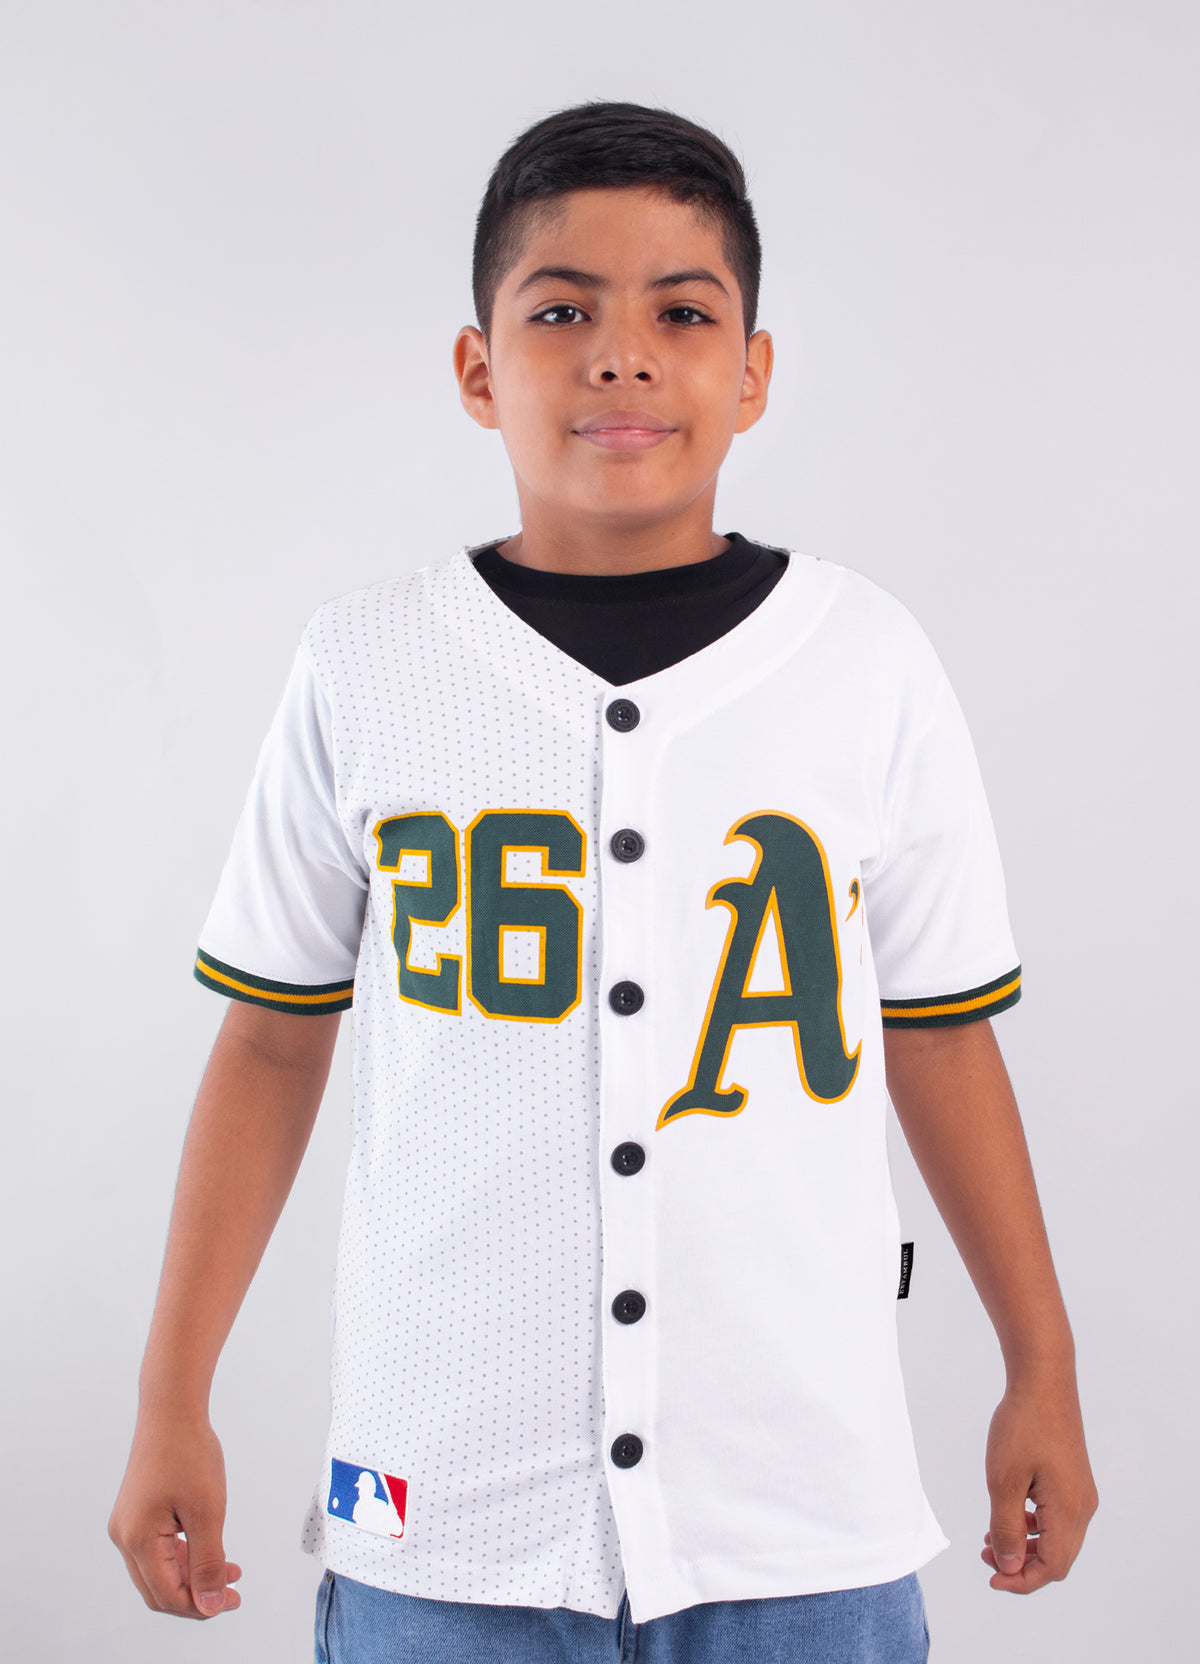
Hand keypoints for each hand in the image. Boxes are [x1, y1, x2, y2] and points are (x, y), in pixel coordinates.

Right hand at [108, 1416, 242, 1617]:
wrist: (171, 1410)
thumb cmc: (189, 1453)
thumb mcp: (207, 1511)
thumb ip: (208, 1562)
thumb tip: (209, 1605)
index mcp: (137, 1539)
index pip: (167, 1594)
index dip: (200, 1606)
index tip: (231, 1601)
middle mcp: (124, 1536)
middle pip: (158, 1589)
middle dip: (196, 1596)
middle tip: (232, 1594)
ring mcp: (127, 1524)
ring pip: (158, 1570)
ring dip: (192, 1576)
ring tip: (229, 1573)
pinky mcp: (136, 1513)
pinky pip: (157, 1549)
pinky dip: (184, 1557)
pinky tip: (211, 1552)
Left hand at [981, 1379, 1097, 1592]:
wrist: (1044, 1381)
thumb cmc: (1022, 1427)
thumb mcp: (1003, 1481)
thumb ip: (1005, 1529)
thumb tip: (1009, 1568)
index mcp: (1069, 1511)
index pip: (1052, 1568)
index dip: (1021, 1580)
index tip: (990, 1576)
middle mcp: (1083, 1507)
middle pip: (1057, 1557)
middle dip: (1021, 1564)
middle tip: (984, 1555)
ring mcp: (1081, 1492)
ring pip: (1057, 1538)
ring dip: (1025, 1545)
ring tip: (990, 1538)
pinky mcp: (1074, 1479)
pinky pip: (1057, 1517)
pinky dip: (1033, 1525)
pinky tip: (1009, 1514)